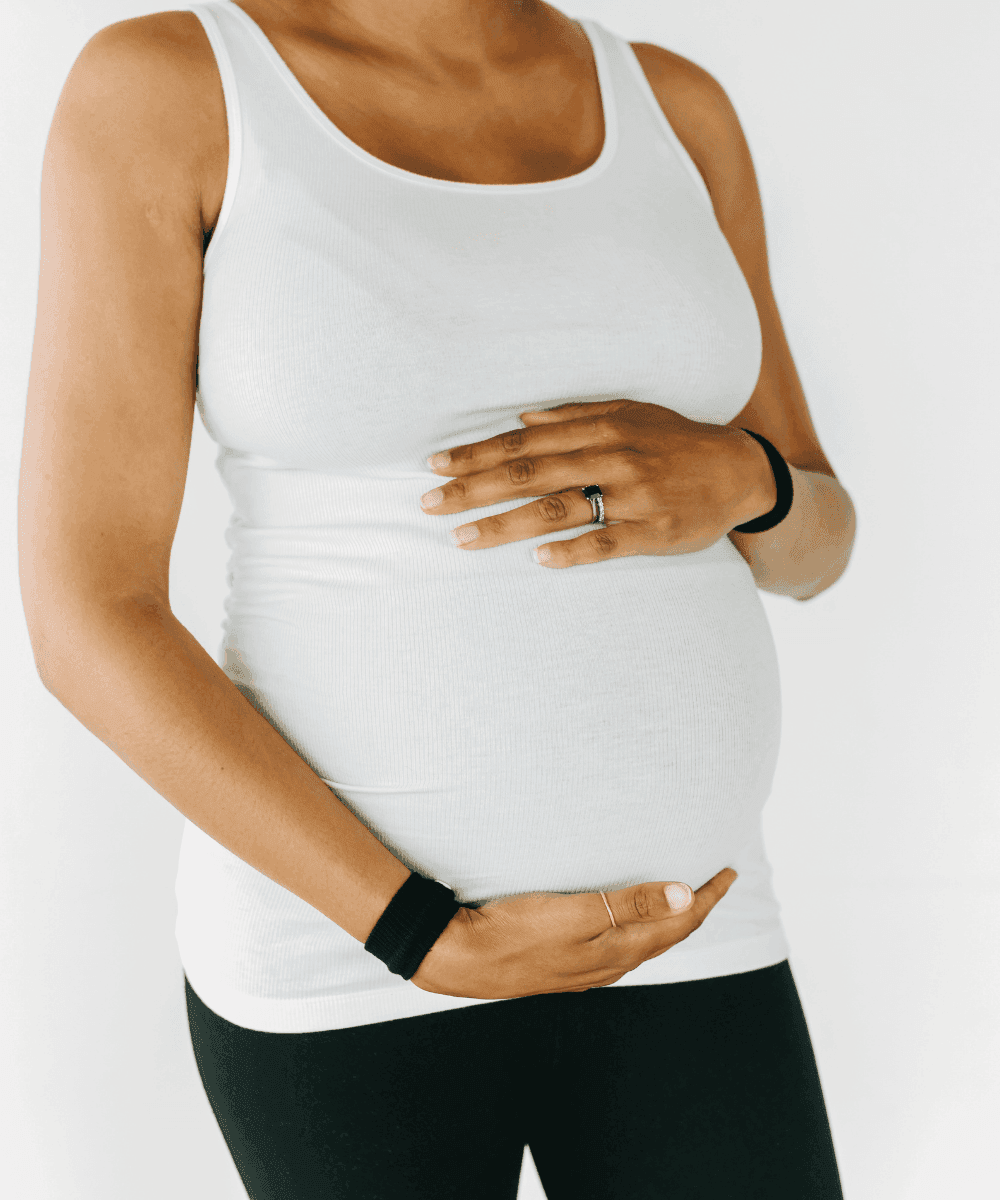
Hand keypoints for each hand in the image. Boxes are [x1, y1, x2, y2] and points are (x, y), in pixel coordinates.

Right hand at [410, 867, 737, 999]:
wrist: (463, 958)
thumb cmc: (517, 932)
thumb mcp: (578, 914)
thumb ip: (632, 904)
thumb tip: (687, 897)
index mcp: (619, 950)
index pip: (680, 923)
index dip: (708, 899)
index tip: (730, 873)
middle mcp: (609, 963)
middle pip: (667, 936)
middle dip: (696, 910)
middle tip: (716, 883)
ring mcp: (587, 968)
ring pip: (645, 944)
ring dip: (670, 922)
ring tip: (682, 900)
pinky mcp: (566, 964)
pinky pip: (620, 948)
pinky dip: (641, 929)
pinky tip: (628, 924)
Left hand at [420, 400, 774, 567]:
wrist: (739, 470)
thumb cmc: (674, 441)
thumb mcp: (628, 413)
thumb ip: (573, 416)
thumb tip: (522, 419)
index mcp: (598, 429)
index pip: (522, 443)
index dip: (476, 454)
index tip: (435, 466)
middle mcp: (609, 458)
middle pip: (528, 475)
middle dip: (473, 490)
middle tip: (428, 504)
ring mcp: (631, 496)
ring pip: (557, 510)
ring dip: (505, 525)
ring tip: (462, 539)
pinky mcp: (653, 531)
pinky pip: (606, 543)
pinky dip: (573, 551)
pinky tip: (539, 560)